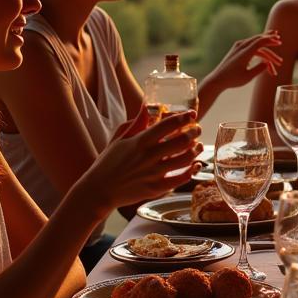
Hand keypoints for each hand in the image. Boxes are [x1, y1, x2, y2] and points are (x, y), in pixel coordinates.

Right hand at [86, 110, 202, 210]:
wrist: (99, 190)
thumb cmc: (108, 162)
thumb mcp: (120, 138)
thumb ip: (137, 122)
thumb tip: (149, 106)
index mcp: (140, 141)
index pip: (168, 125)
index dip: (184, 117)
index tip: (192, 114)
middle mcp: (149, 156)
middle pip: (182, 141)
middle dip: (194, 132)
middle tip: (197, 129)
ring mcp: (154, 173)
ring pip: (185, 159)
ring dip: (196, 150)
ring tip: (198, 145)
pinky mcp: (157, 188)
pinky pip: (181, 178)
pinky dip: (193, 170)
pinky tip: (196, 165)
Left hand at [206, 30, 282, 90]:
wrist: (217, 79)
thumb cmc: (233, 79)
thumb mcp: (248, 76)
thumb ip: (259, 68)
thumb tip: (267, 63)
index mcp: (245, 52)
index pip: (260, 41)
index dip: (271, 40)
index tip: (279, 41)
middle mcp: (241, 46)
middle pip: (259, 40)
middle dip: (270, 42)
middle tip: (280, 42)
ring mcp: (238, 47)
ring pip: (256, 45)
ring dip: (266, 52)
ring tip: (276, 61)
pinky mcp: (237, 50)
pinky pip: (251, 47)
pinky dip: (259, 51)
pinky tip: (265, 57)